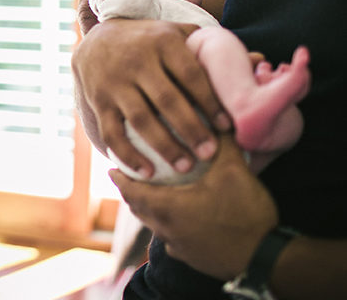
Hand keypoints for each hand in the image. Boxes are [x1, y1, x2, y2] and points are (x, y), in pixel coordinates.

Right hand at [72, 18, 228, 177]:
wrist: (97, 41)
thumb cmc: (149, 42)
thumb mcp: (176, 34)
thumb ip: (211, 50)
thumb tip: (260, 61)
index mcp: (161, 42)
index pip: (190, 74)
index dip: (209, 101)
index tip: (227, 126)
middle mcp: (136, 61)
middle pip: (167, 100)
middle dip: (191, 129)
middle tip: (210, 153)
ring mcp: (115, 83)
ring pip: (141, 119)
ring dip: (164, 145)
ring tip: (186, 166)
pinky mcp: (99, 101)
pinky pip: (112, 132)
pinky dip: (128, 154)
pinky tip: (147, 171)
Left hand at [110, 135, 277, 279]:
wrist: (266, 259)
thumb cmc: (245, 214)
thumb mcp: (234, 170)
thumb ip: (221, 141)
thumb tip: (216, 118)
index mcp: (165, 207)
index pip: (129, 190)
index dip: (119, 177)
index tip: (112, 166)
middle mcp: (164, 229)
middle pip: (138, 208)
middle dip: (132, 191)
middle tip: (133, 175)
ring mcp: (177, 247)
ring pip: (153, 224)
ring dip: (150, 208)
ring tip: (154, 191)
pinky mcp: (191, 258)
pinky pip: (170, 238)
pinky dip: (168, 224)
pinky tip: (180, 215)